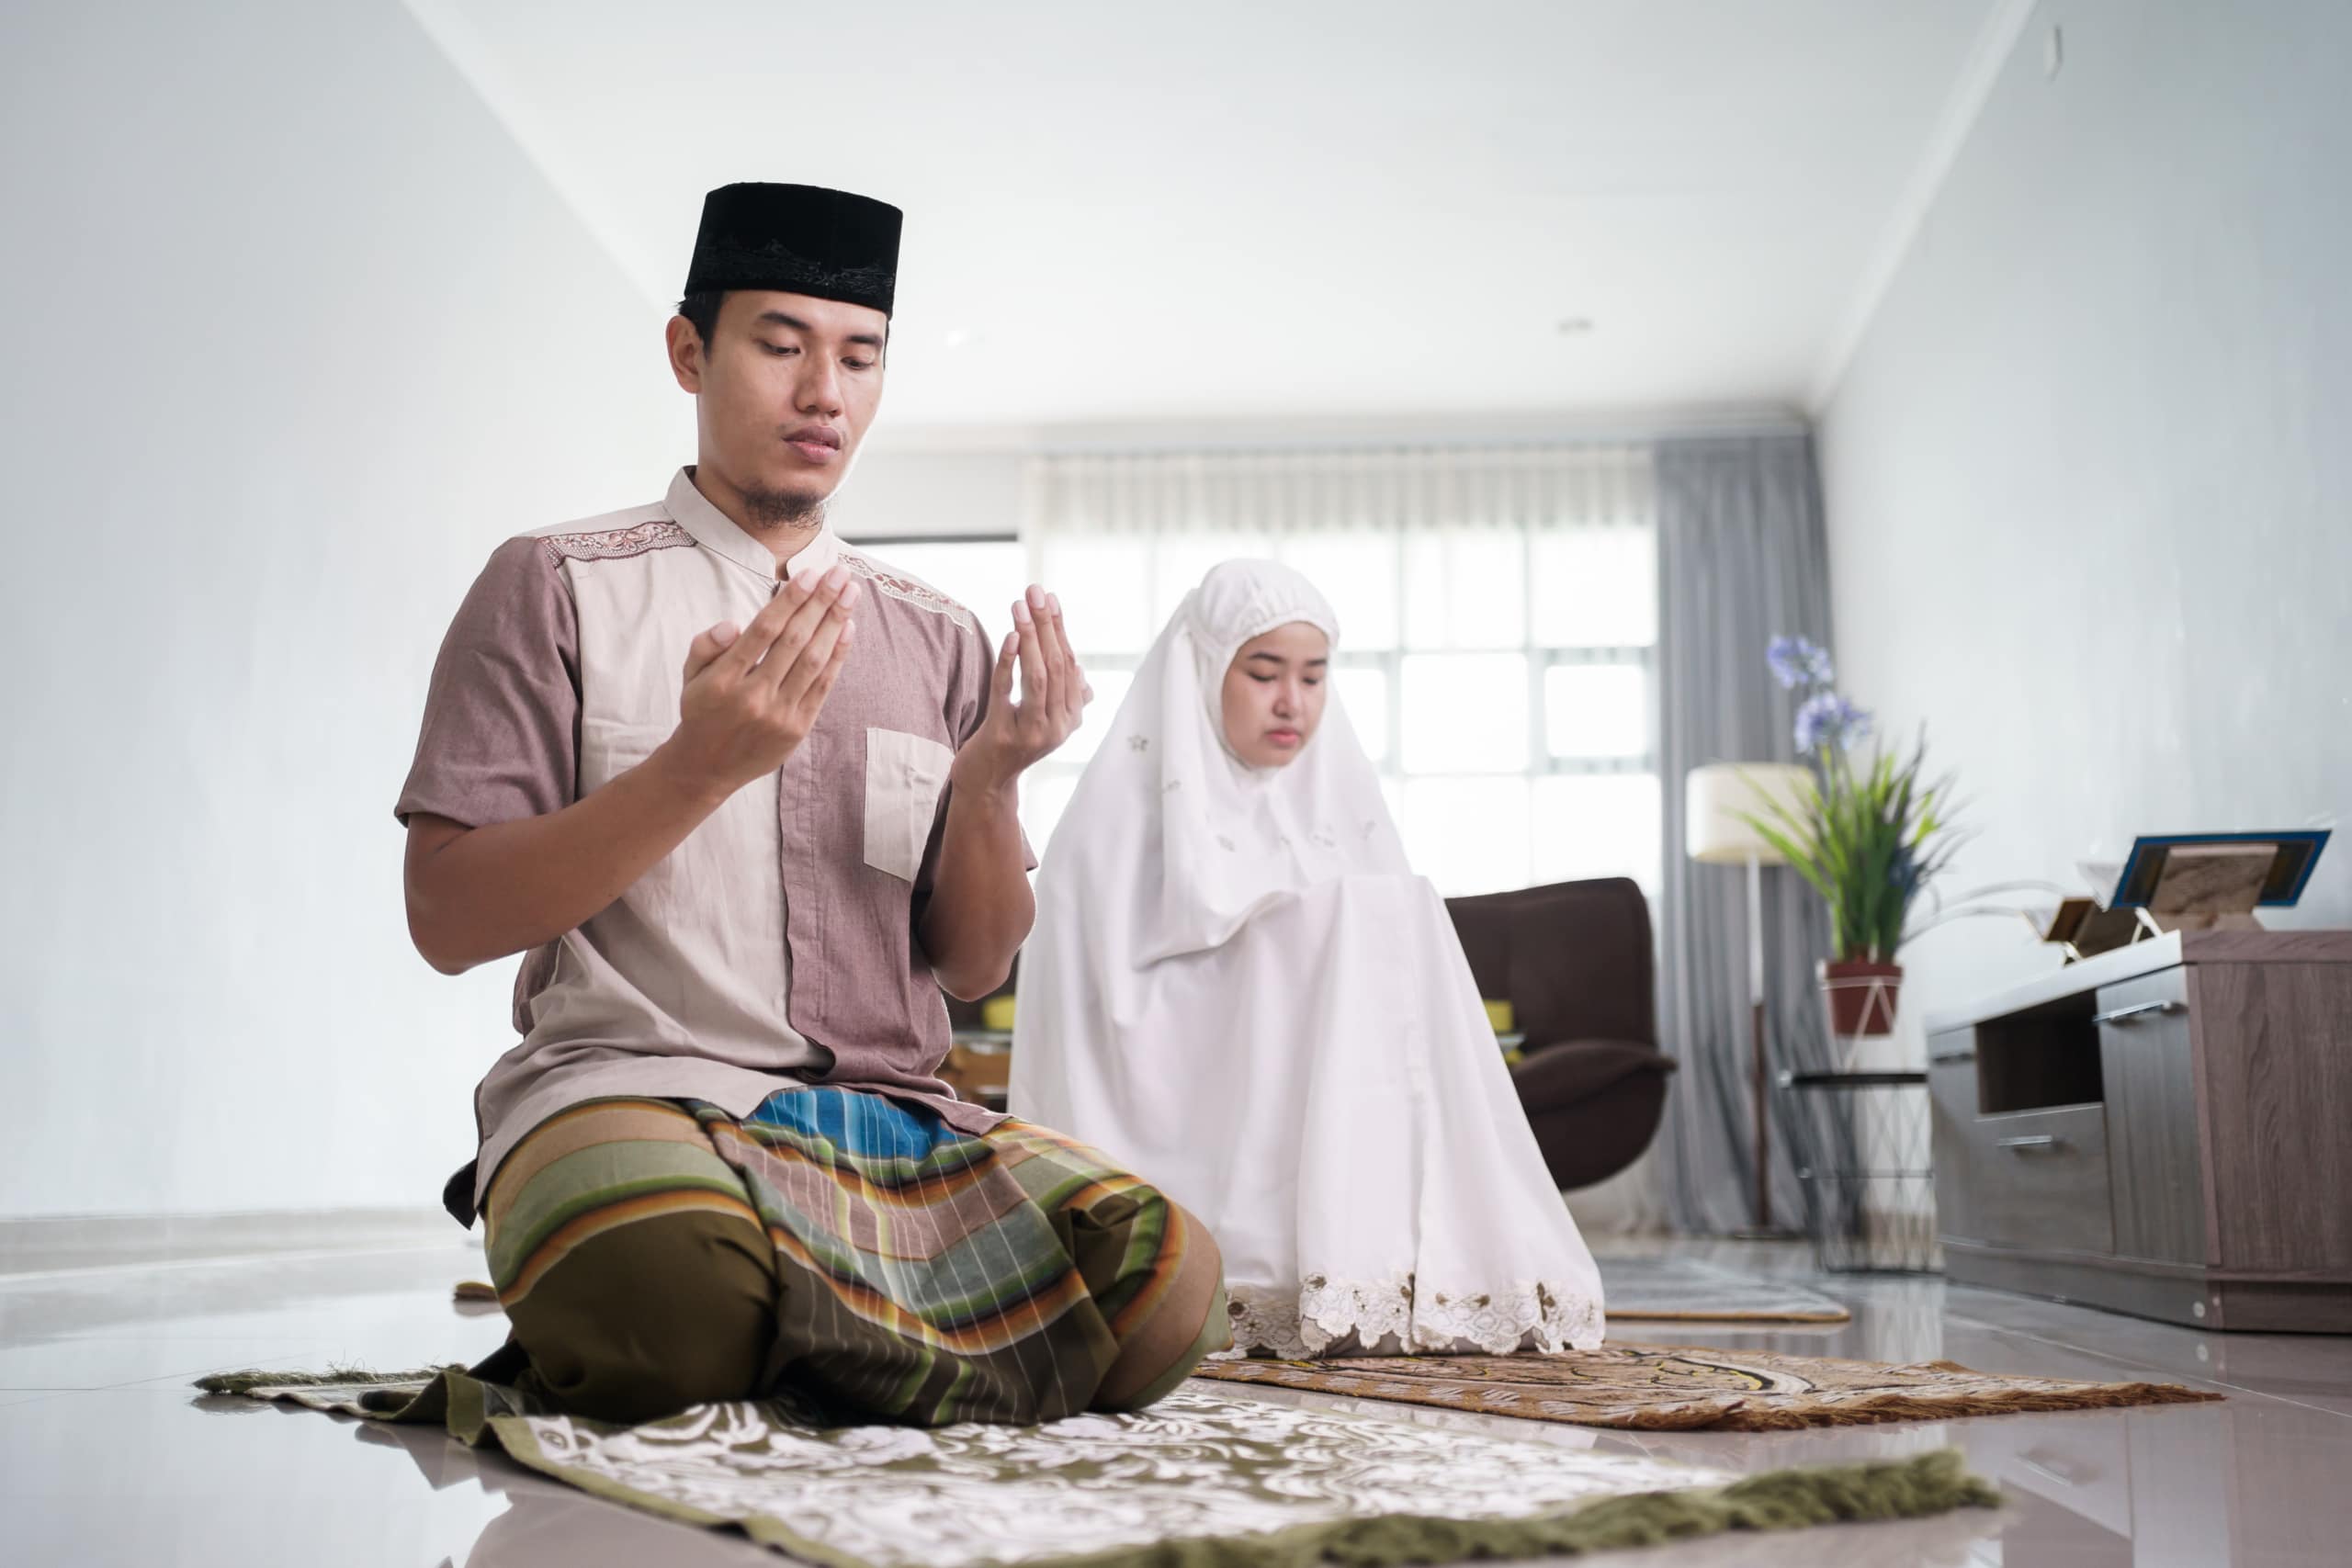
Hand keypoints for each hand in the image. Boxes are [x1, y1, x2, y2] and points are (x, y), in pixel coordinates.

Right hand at [658, 563, 859, 800]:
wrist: (708, 767)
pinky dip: (838, 656)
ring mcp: (779, 714)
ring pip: (813, 661)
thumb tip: (732, 625)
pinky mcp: (798, 727)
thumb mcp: (689, 675)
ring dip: (835, 623)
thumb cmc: (703, 710)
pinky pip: (823, 686)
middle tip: (840, 573)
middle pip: (794, 640)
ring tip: (850, 593)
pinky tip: (847, 628)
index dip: (790, 600)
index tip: (810, 574)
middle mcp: (753, 696)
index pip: (763, 631)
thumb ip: (705, 645)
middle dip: (821, 603)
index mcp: (724, 679)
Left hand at [959, 584, 1091, 789]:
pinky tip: (1010, 636)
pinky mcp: (1003, 736)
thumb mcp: (1042, 720)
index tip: (1051, 599)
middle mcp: (1058, 727)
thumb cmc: (1012, 743)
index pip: (1070, 664)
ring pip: (1038, 676)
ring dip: (1030, 637)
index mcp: (1071, 718)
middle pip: (1057, 666)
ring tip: (1021, 605)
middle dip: (1046, 625)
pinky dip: (1010, 662)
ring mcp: (1032, 733)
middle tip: (1035, 592)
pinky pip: (1007, 692)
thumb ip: (1064, 698)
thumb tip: (1082, 674)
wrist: (986, 784)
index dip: (1060, 629)